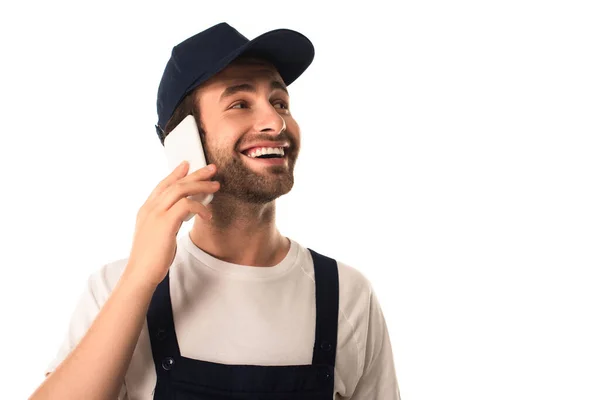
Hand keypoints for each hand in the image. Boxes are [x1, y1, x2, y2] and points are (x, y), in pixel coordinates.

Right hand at [124, 161, 219, 287]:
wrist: (140, 274)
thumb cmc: (151, 259)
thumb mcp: (158, 234)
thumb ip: (168, 220)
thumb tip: (182, 213)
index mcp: (146, 210)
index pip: (163, 185)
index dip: (175, 173)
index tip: (187, 165)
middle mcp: (150, 208)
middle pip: (175, 184)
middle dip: (195, 174)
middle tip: (211, 169)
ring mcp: (156, 214)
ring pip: (181, 190)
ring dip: (201, 186)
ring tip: (216, 185)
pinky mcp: (165, 223)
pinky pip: (186, 205)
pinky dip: (200, 207)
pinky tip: (208, 213)